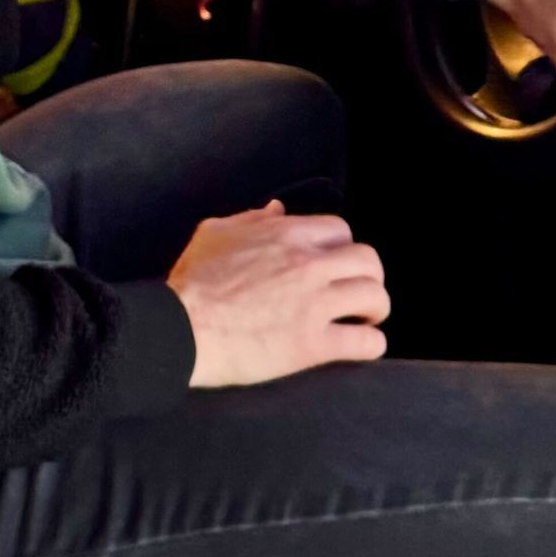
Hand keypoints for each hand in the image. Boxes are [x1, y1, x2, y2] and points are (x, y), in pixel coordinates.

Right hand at [168, 201, 388, 389]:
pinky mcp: (312, 344)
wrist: (180, 327)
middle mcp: (307, 264)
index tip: (334, 266)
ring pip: (375, 296)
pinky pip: (365, 342)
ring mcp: (314, 304)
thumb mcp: (214, 233)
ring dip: (375, 308)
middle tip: (356, 292)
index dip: (341, 248)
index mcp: (285, 234)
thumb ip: (250, 219)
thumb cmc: (192, 281)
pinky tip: (362, 347)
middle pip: (368, 260)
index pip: (340, 230)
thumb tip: (277, 209)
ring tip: (364, 319)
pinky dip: (370, 345)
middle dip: (368, 276)